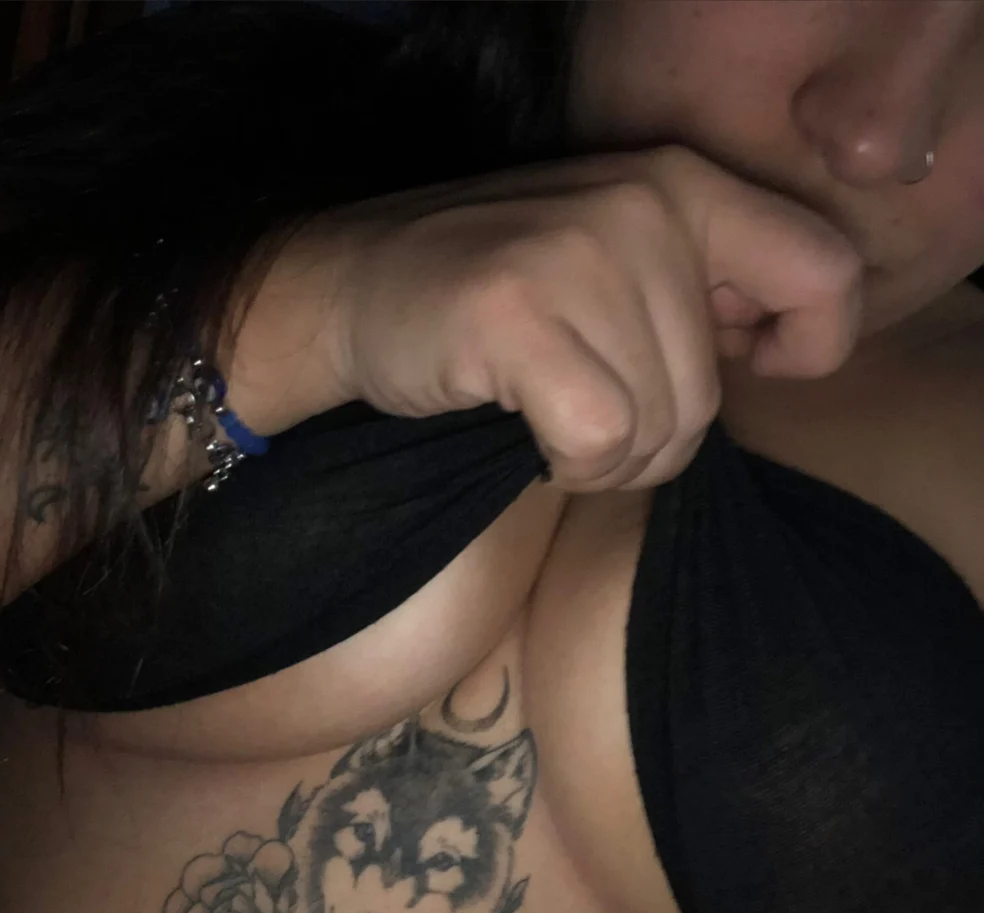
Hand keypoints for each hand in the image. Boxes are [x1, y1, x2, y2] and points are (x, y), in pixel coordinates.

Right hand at [325, 145, 863, 491]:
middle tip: (587, 419)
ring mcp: (577, 257)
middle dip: (655, 444)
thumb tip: (779, 342)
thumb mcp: (614, 267)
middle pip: (713, 397)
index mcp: (682, 186)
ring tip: (551, 422)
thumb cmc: (491, 303)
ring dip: (606, 462)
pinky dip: (567, 466)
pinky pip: (599, 442)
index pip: (825, 272)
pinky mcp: (517, 315)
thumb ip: (701, 289)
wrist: (347, 291)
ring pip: (659, 429)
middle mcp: (642, 207)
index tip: (747, 368)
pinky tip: (530, 437)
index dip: (809, 346)